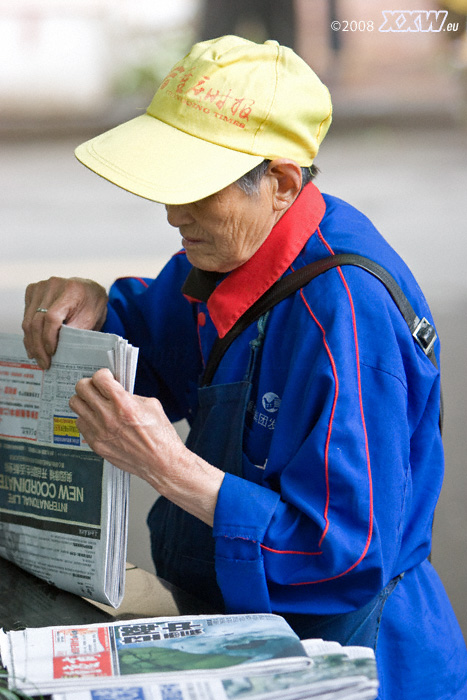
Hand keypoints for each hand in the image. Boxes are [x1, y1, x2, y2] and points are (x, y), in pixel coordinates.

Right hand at [22, 277, 107, 368]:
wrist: (88, 289)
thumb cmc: (92, 304)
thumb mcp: (92, 319)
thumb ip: (77, 332)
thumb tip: (61, 351)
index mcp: (71, 291)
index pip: (52, 316)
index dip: (49, 337)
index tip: (52, 352)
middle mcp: (53, 285)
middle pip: (37, 320)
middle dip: (39, 346)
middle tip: (44, 363)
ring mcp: (40, 287)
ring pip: (28, 320)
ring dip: (32, 342)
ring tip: (38, 358)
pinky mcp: (32, 291)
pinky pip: (26, 316)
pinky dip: (29, 333)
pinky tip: (34, 346)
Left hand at [69, 369, 223, 525]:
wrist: (161, 462)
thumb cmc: (160, 437)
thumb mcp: (151, 405)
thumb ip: (130, 395)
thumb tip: (117, 390)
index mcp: (124, 404)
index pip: (99, 378)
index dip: (103, 374)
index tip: (106, 377)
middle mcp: (108, 417)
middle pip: (81, 389)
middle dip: (89, 384)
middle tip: (96, 387)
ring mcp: (99, 432)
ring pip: (75, 405)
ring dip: (85, 401)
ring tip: (95, 404)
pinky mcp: (96, 444)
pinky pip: (80, 424)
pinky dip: (87, 419)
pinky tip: (98, 420)